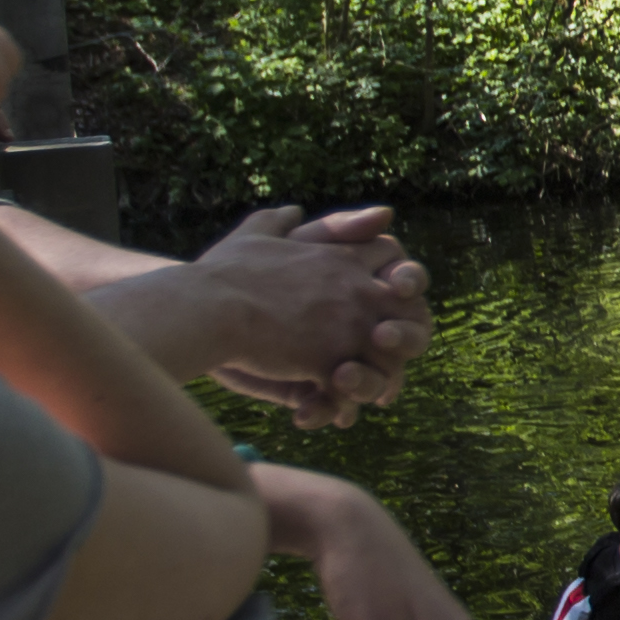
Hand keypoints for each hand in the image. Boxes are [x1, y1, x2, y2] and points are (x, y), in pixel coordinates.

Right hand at [186, 205, 431, 426]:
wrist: (206, 307)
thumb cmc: (223, 272)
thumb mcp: (254, 234)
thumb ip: (279, 221)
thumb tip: (294, 208)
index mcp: (343, 259)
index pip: (394, 260)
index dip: (394, 280)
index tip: (383, 299)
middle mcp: (357, 290)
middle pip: (412, 309)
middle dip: (405, 331)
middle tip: (383, 352)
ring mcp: (349, 327)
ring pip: (393, 355)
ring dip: (380, 373)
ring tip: (358, 388)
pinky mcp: (330, 362)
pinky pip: (356, 387)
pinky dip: (343, 403)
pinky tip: (327, 411)